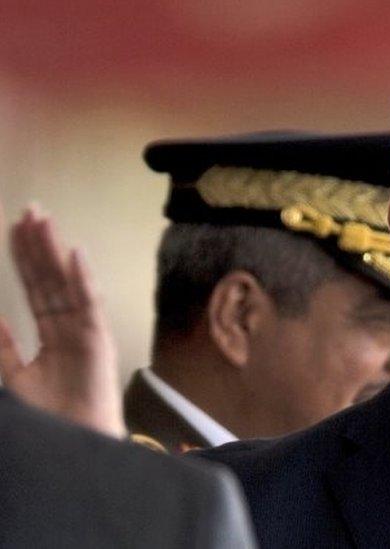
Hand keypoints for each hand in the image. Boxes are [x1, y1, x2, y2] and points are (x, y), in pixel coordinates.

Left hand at [0, 206, 124, 437]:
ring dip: (55, 251)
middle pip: (50, 278)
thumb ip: (5, 346)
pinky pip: (89, 303)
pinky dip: (82, 279)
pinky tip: (74, 254)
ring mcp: (86, 330)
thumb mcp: (15, 376)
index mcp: (52, 334)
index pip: (36, 288)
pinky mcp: (98, 339)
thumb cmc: (50, 416)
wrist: (74, 442)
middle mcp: (70, 326)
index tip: (13, 229)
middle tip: (29, 210)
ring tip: (42, 220)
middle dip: (38, 245)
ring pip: (67, 283)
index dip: (24, 259)